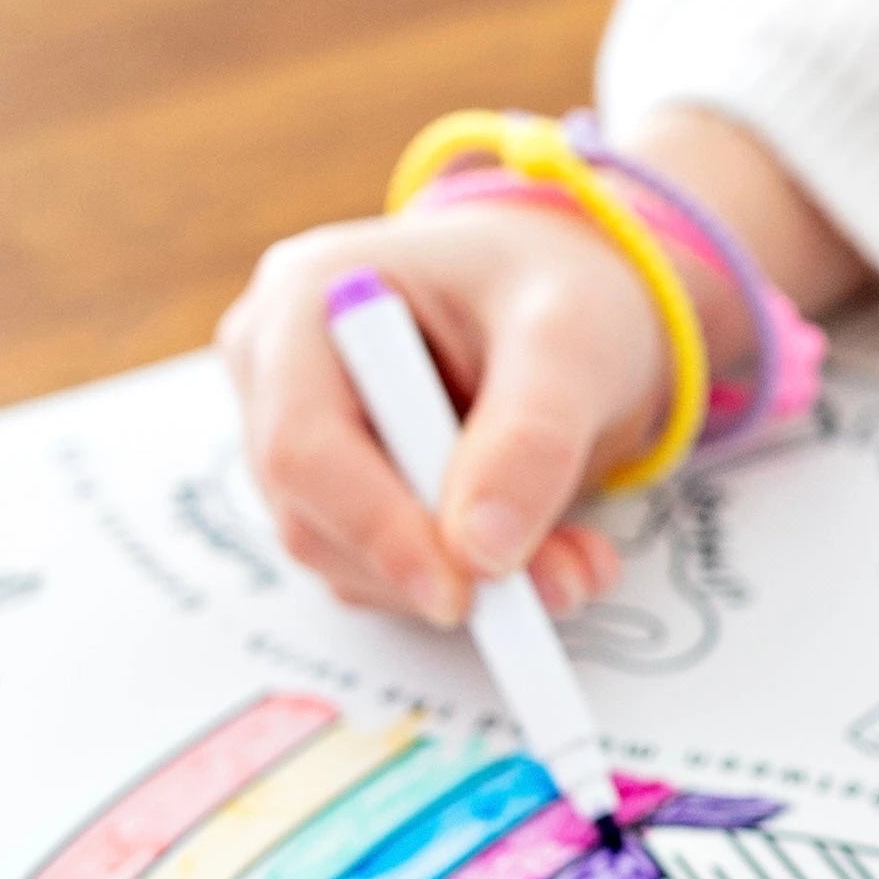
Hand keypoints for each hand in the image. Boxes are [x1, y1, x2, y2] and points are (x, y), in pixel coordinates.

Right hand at [217, 108, 876, 631]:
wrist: (600, 289)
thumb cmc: (583, 286)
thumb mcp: (579, 341)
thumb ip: (531, 438)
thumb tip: (486, 553)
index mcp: (310, 298)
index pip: (305, 443)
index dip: (378, 530)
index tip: (469, 592)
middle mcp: (278, 360)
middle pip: (314, 511)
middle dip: (439, 566)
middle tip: (563, 591)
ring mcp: (302, 426)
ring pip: (349, 552)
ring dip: (466, 582)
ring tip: (581, 567)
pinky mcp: (348, 480)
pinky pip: (391, 560)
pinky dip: (471, 577)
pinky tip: (553, 561)